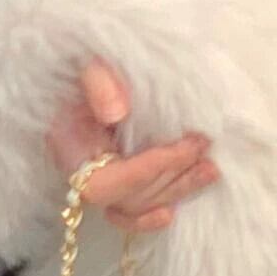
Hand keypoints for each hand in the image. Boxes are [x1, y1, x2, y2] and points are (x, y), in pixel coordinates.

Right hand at [44, 58, 216, 231]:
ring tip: (210, 169)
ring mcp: (92, 175)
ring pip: (132, 205)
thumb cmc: (82, 57)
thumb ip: (97, 81)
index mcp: (66, 142)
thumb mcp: (87, 60)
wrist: (75, 58)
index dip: (147, 170)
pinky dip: (146, 218)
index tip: (187, 145)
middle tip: (205, 149)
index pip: (104, 180)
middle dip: (170, 176)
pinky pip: (124, 212)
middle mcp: (77, 167)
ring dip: (173, 190)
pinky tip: (171, 212)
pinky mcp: (110, 176)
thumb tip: (117, 113)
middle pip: (124, 197)